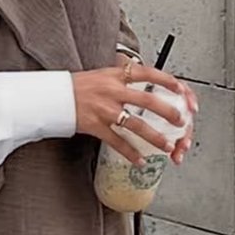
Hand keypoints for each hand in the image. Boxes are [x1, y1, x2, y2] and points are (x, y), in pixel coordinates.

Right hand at [72, 61, 196, 164]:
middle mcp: (112, 91)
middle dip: (168, 112)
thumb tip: (142, 81)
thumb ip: (122, 78)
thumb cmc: (77, 86)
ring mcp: (105, 109)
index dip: (167, 81)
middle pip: (148, 101)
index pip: (148, 73)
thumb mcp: (102, 74)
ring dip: (155, 137)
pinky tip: (139, 160)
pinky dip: (130, 153)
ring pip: (136, 125)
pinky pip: (117, 142)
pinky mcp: (95, 126)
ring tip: (168, 146)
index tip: (181, 88)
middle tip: (181, 121)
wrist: (53, 96)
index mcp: (116, 75)